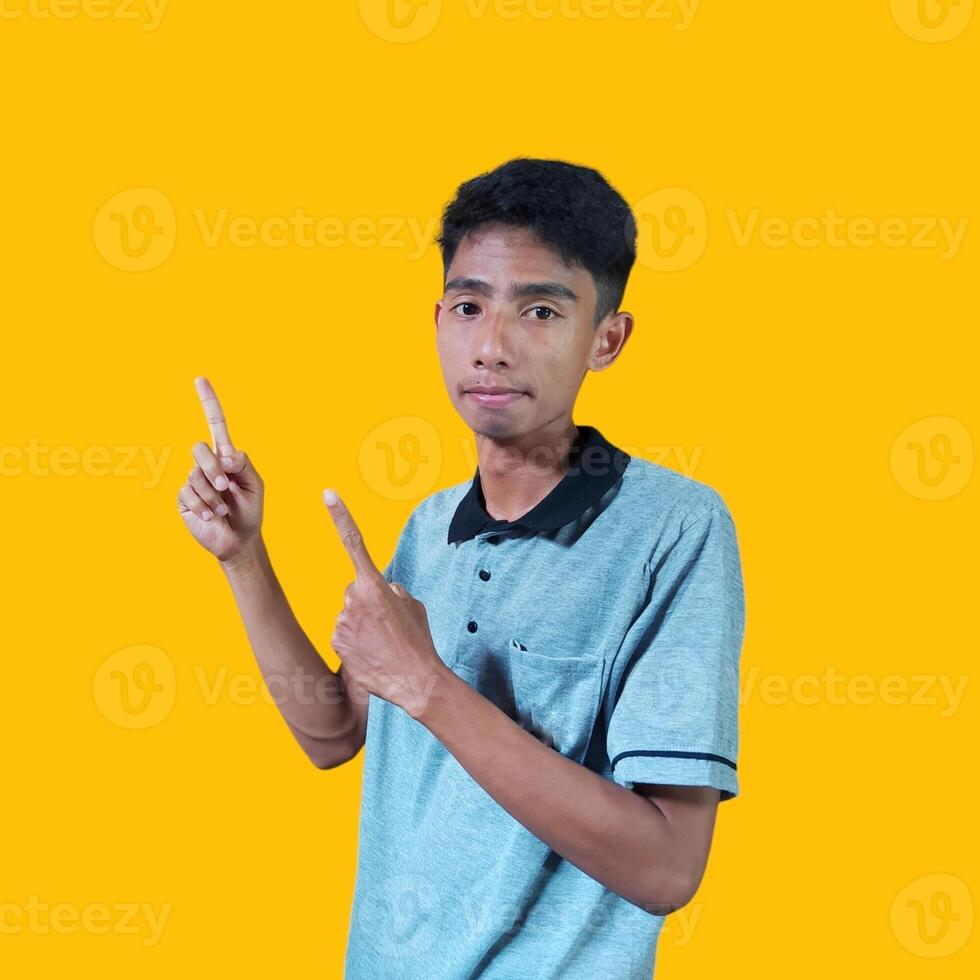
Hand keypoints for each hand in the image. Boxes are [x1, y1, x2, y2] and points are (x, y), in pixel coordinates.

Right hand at [177, 376, 264, 561]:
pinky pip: (188, 494)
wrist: (239, 539)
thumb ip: (243, 464)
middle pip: (199, 449)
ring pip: (195, 475)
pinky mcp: (184, 498)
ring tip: (223, 510)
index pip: (216, 424)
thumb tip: (223, 455)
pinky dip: (204, 506)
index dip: (208, 402)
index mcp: (226, 457)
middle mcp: (207, 464)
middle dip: (213, 468)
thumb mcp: (256, 485)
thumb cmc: (250, 510)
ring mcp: (193, 480)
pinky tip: (212, 516)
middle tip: (226, 486)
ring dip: (213, 496)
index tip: (200, 379)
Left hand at [323, 489, 444, 717]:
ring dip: (361, 624)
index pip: (354, 543)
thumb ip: (394, 590)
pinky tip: (371, 653)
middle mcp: (353, 599)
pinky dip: (354, 641)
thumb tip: (384, 589)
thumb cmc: (418, 642)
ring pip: (348, 614)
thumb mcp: (414, 606)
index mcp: (374, 585)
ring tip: (382, 642)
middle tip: (387, 625)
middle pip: (354, 590)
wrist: (415, 681)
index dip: (340, 516)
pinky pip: (342, 633)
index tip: (328, 493)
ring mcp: (341, 621)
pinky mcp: (335, 641)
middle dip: (366, 602)